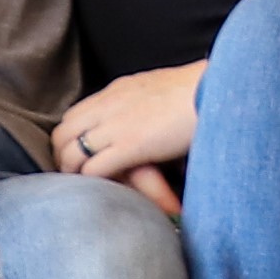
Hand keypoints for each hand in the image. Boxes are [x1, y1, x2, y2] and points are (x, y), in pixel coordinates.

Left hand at [55, 62, 204, 214]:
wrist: (216, 88)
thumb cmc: (198, 90)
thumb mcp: (158, 88)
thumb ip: (141, 101)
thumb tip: (142, 116)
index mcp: (116, 91)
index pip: (74, 114)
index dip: (70, 137)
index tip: (78, 153)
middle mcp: (109, 106)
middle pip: (63, 133)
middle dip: (63, 157)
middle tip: (74, 175)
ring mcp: (117, 126)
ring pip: (71, 153)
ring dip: (73, 172)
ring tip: (84, 187)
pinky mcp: (130, 146)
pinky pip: (94, 168)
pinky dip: (92, 181)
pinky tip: (101, 190)